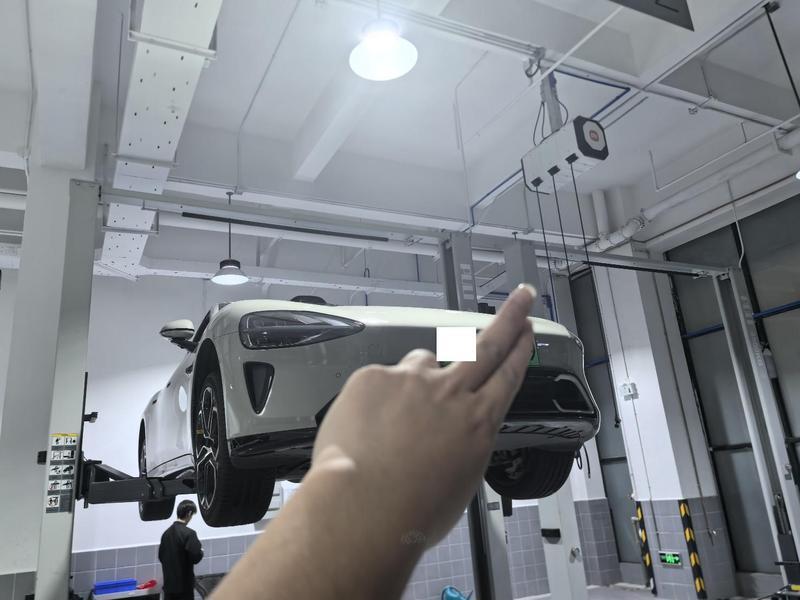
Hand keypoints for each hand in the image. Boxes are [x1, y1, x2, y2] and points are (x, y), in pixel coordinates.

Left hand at [310, 283, 536, 545]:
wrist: (362, 508)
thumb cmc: (410, 511)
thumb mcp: (457, 481)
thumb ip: (460, 441)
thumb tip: (449, 430)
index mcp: (477, 422)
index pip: (507, 376)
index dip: (521, 350)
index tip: (529, 329)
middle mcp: (450, 393)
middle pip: (487, 345)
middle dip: (510, 318)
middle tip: (522, 297)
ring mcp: (411, 379)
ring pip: (423, 362)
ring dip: (418, 379)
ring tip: (397, 415)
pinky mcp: (374, 376)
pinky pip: (379, 380)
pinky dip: (375, 400)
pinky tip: (366, 427)